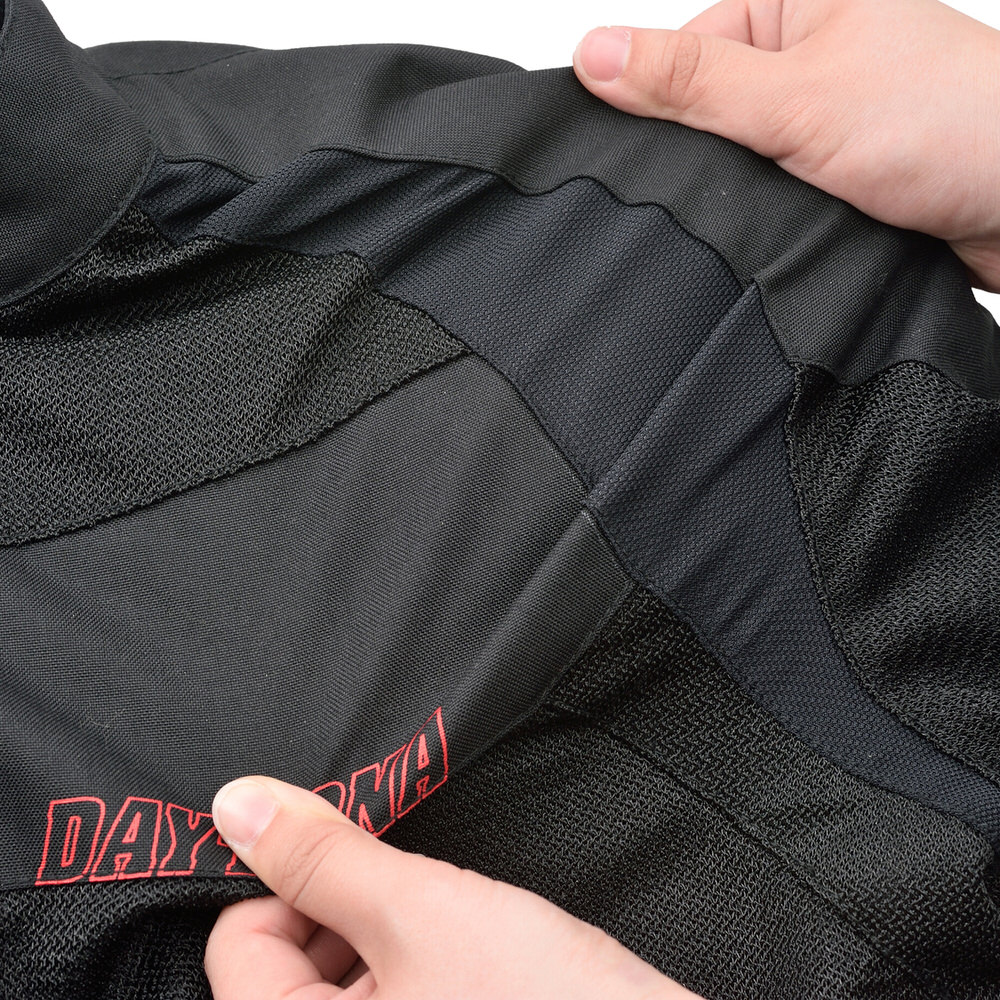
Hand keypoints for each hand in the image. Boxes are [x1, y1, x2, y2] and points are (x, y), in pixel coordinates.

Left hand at [204, 776, 702, 998]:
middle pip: (281, 965)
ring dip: (379, 938)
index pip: (237, 943)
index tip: (356, 857)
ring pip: (335, 983)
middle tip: (414, 895)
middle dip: (340, 911)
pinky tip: (466, 959)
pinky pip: (385, 999)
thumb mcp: (423, 913)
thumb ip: (324, 857)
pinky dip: (407, 968)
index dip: (294, 881)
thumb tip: (235, 804)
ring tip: (453, 932)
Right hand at [573, 0, 999, 291]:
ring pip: (734, 156)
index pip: (682, 52)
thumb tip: (596, 54)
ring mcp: (819, 106)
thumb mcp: (794, 99)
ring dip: (742, 191)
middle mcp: (806, 44)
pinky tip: (786, 220)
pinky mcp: (831, 161)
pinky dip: (768, 212)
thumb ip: (691, 83)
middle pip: (703, 108)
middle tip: (743, 181)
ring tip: (781, 200)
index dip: (657, 109)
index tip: (653, 156)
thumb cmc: (949, 126)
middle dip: (709, 158)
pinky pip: (768, 187)